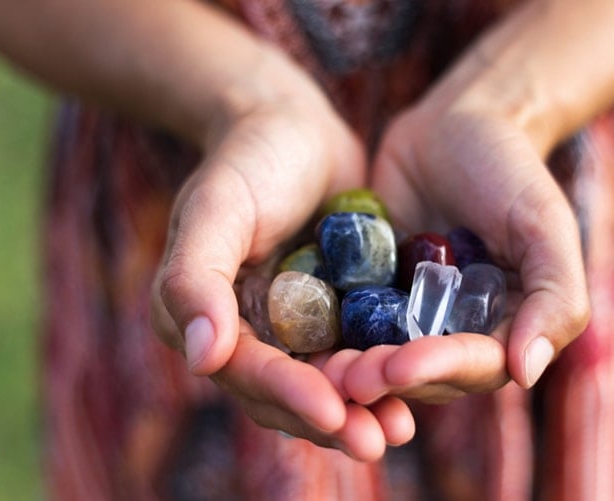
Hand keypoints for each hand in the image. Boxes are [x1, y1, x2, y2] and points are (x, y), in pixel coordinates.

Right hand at [150, 53, 412, 460]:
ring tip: (399, 428)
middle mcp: (248, 333)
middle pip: (287, 391)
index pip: (246, 369)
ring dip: (362, 407)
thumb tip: (200, 359)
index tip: (331, 412)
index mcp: (207, 317)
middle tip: (375, 440)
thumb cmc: (248, 159)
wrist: (296, 128)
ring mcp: (296, 326)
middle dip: (331, 417)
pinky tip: (418, 387)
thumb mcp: (215, 207)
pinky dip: (384, 372)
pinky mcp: (336, 312)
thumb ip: (195, 279)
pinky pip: (359, 350)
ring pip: (327, 381)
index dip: (287, 394)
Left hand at [334, 44, 590, 403]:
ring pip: (378, 354)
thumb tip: (526, 373)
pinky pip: (346, 319)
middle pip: (421, 373)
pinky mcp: (366, 292)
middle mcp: (452, 331)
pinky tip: (300, 339)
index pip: (475, 365)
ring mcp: (406, 314)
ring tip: (322, 369)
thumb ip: (553, 296)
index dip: (440, 370)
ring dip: (352, 368)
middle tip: (349, 377)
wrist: (453, 123)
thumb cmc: (508, 169)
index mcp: (502, 327)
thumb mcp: (542, 224)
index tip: (402, 365)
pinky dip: (326, 332)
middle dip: (386, 376)